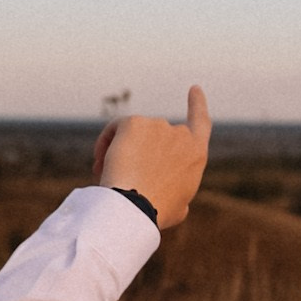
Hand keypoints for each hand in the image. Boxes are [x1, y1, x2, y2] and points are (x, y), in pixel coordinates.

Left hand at [93, 88, 211, 227]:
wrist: (135, 206)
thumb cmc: (155, 212)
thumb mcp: (178, 207)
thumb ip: (177, 190)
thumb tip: (168, 188)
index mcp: (196, 155)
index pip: (201, 122)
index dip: (197, 105)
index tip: (194, 89)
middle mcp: (181, 135)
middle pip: (156, 136)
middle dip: (140, 151)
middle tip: (123, 176)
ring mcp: (158, 126)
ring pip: (132, 135)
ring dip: (119, 150)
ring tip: (106, 177)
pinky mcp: (135, 123)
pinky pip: (116, 129)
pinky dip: (105, 143)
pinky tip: (99, 165)